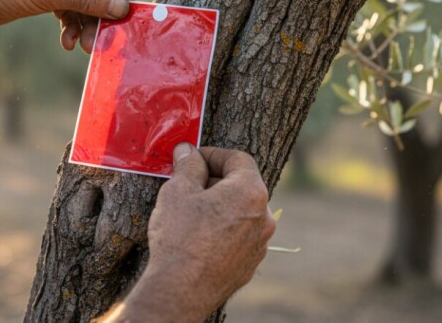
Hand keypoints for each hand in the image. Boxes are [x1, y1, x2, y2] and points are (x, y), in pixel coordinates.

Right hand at [102, 144, 274, 321]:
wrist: (181, 290)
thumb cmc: (180, 237)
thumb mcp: (178, 190)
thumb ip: (188, 165)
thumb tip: (188, 152)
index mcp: (251, 192)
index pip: (238, 158)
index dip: (213, 154)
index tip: (192, 158)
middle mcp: (264, 217)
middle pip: (241, 185)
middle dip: (215, 180)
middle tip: (187, 184)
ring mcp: (260, 244)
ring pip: (241, 212)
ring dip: (219, 206)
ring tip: (190, 212)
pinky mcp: (249, 264)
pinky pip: (238, 236)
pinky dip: (222, 229)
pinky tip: (198, 237)